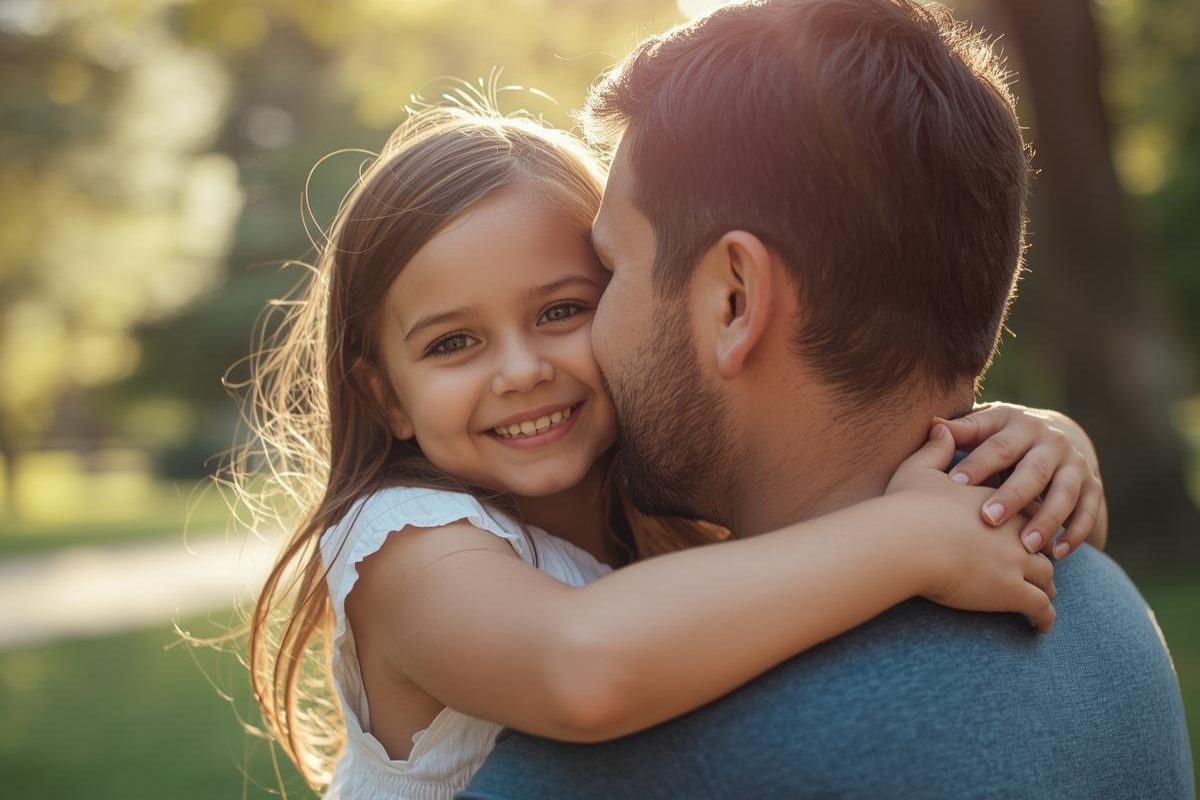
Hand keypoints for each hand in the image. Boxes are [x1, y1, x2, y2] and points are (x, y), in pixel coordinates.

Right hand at [887, 425, 1056, 632]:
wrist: (908, 540)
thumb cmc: (907, 506)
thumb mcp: (918, 469)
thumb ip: (936, 448)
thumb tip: (941, 426)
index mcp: (997, 499)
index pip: (1023, 510)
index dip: (1023, 523)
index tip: (1021, 534)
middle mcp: (1016, 529)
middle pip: (1041, 543)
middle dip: (1042, 556)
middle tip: (1040, 570)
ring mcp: (1019, 561)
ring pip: (1047, 577)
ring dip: (1046, 590)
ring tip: (1043, 602)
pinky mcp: (1014, 592)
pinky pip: (1041, 608)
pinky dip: (1044, 618)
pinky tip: (1039, 627)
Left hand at [935, 403, 1106, 559]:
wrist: (1054, 435)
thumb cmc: (1003, 437)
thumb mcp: (985, 427)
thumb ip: (963, 430)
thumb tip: (933, 424)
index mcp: (1020, 425)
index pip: (998, 446)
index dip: (977, 464)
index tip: (954, 484)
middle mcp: (1051, 441)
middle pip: (1033, 471)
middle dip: (1012, 496)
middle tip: (989, 519)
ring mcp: (1075, 464)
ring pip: (1064, 493)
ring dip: (1046, 520)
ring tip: (1027, 546)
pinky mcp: (1093, 486)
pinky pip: (1088, 511)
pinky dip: (1075, 533)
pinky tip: (1058, 554)